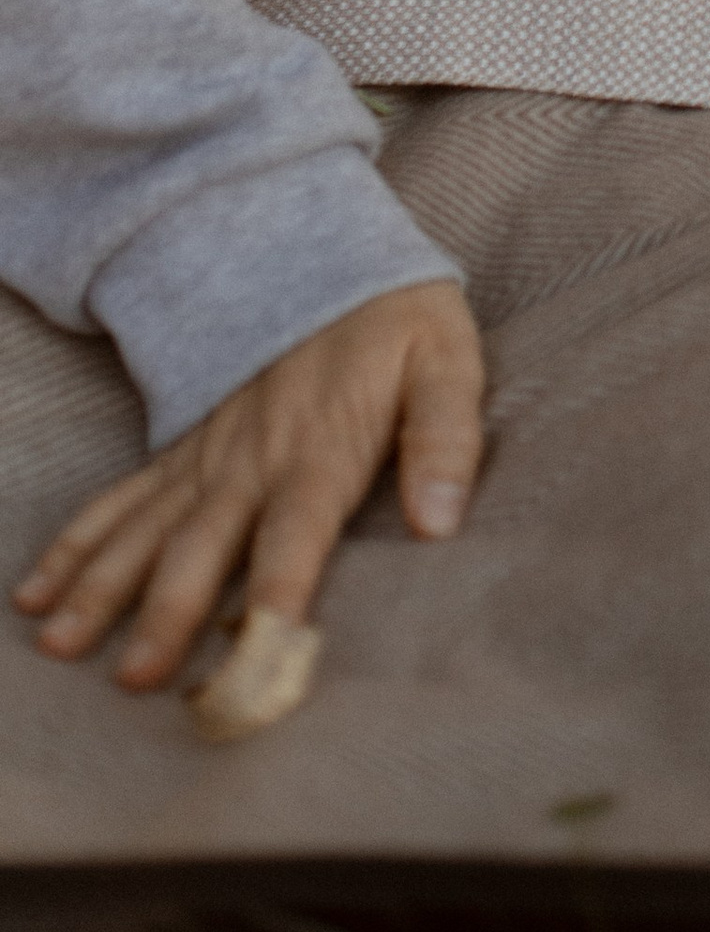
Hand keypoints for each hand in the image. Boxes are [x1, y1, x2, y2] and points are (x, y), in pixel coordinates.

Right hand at [13, 281, 482, 692]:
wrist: (331, 253)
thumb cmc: (400, 319)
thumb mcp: (447, 360)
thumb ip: (446, 437)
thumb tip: (441, 522)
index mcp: (322, 448)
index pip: (298, 532)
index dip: (277, 589)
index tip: (256, 649)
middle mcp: (253, 460)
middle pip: (204, 544)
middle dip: (167, 610)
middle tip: (135, 678)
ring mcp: (209, 456)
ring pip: (146, 528)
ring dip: (103, 585)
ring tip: (60, 644)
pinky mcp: (185, 449)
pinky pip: (124, 497)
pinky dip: (78, 542)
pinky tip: (37, 590)